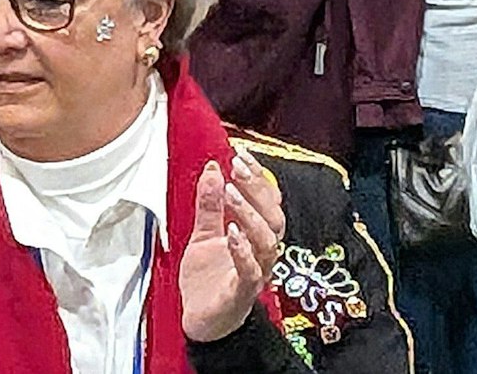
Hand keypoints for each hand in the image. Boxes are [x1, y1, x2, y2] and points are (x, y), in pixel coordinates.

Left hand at [182, 150, 286, 342]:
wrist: (203, 321)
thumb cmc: (209, 278)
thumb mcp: (203, 234)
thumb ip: (209, 205)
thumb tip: (213, 169)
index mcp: (255, 237)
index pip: (268, 203)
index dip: (259, 178)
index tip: (242, 155)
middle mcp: (262, 254)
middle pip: (274, 219)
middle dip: (257, 190)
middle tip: (237, 167)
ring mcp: (255, 274)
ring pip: (268, 242)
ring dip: (250, 215)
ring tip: (230, 194)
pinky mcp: (242, 294)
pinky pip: (251, 272)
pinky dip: (243, 251)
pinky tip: (232, 234)